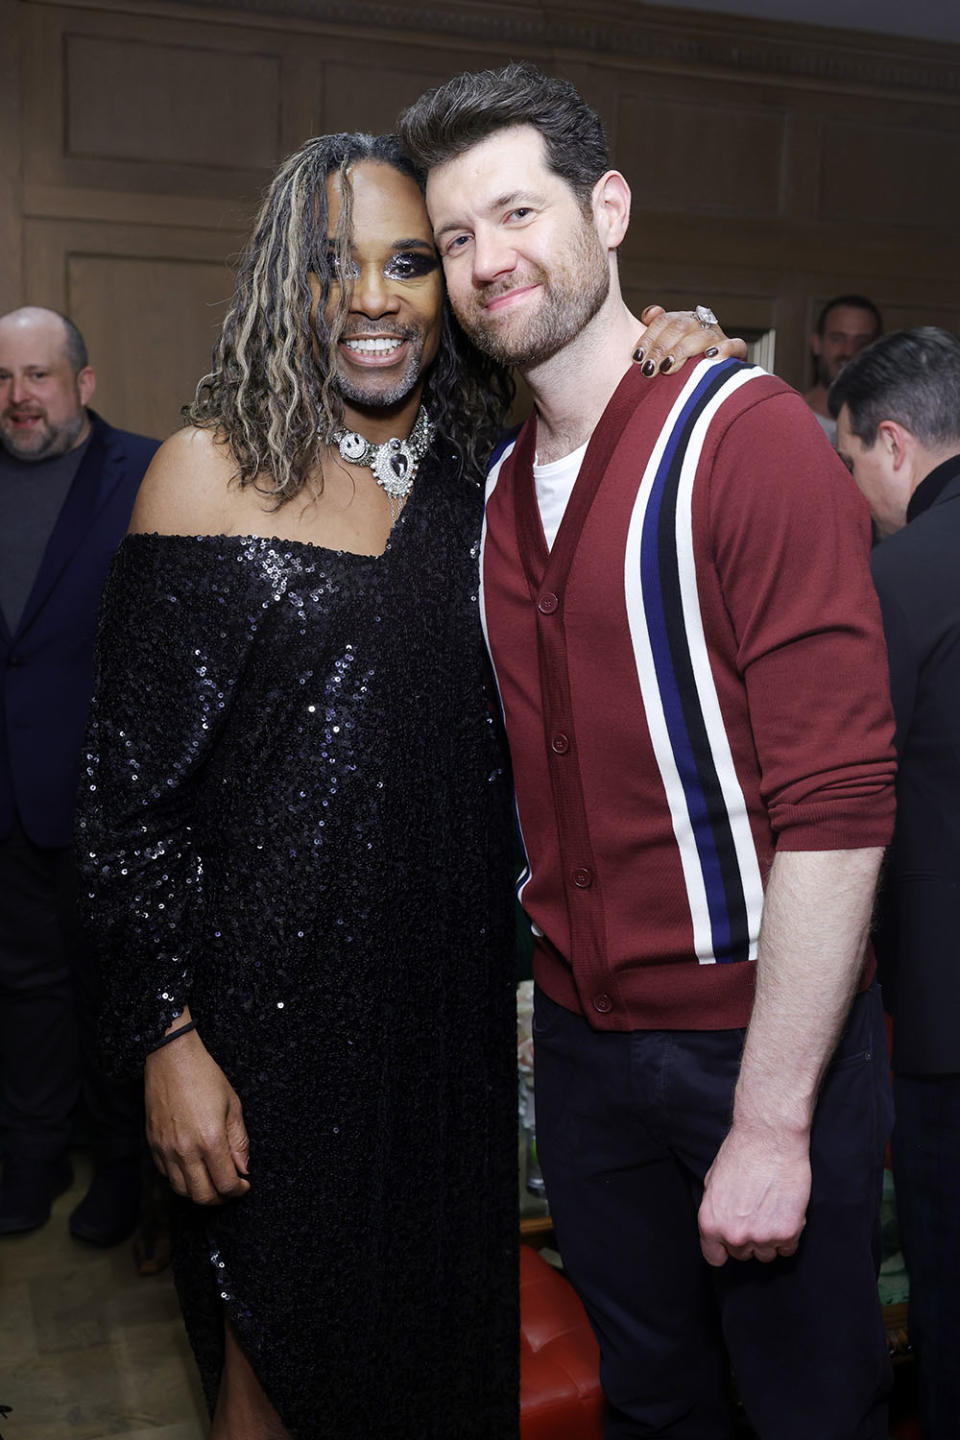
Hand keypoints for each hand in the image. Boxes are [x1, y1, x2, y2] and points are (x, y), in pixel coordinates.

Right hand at [145, 1028, 250, 1205]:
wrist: (170, 1058)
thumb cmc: (205, 1076)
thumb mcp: (232, 1105)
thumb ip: (239, 1141)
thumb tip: (243, 1169)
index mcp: (210, 1140)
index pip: (225, 1184)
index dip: (238, 1190)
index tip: (244, 1185)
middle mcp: (185, 1150)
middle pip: (202, 1196)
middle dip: (220, 1198)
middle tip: (230, 1189)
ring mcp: (165, 1149)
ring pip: (181, 1190)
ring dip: (199, 1192)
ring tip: (212, 1180)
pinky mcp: (153, 1144)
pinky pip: (166, 1175)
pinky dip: (181, 1179)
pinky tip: (192, 1167)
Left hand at [633, 305, 746, 376]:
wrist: (708, 391)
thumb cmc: (678, 370)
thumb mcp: (662, 351)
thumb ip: (654, 331)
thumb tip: (651, 313)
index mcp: (682, 321)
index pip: (664, 321)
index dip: (649, 337)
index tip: (637, 357)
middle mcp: (701, 325)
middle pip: (681, 326)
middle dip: (661, 347)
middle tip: (649, 369)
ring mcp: (718, 338)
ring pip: (702, 335)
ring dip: (683, 350)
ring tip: (668, 367)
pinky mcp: (737, 353)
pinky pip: (737, 345)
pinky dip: (725, 349)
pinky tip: (710, 357)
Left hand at [697, 1122, 809, 1266]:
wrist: (770, 1138)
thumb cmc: (741, 1153)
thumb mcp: (712, 1181)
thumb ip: (715, 1209)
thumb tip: (720, 1224)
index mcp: (711, 1223)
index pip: (715, 1258)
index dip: (724, 1248)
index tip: (732, 1242)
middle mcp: (734, 1235)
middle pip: (742, 1254)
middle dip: (748, 1237)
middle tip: (756, 1213)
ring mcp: (761, 1237)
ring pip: (766, 1254)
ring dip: (769, 1238)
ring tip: (771, 1210)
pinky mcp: (787, 1233)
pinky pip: (788, 1248)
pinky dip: (788, 1235)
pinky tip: (785, 1212)